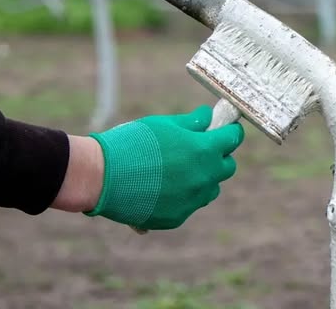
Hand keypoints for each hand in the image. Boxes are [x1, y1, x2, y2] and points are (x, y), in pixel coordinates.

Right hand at [85, 105, 243, 229]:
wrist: (103, 176)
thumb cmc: (134, 143)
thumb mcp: (164, 124)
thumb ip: (191, 123)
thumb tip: (207, 117)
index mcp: (202, 151)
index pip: (232, 139)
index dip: (230, 130)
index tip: (227, 126)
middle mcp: (202, 179)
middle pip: (226, 167)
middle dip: (219, 155)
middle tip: (202, 147)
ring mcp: (191, 202)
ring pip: (210, 189)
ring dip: (204, 178)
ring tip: (180, 168)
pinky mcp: (176, 218)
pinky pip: (190, 205)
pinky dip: (183, 195)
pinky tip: (162, 185)